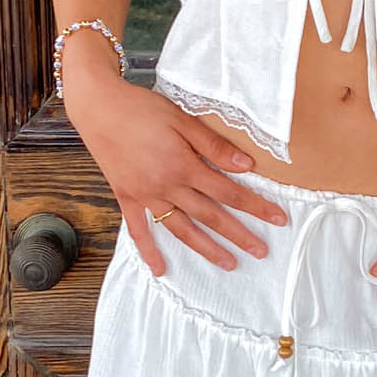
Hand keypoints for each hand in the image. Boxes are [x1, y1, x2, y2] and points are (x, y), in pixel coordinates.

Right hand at [65, 74, 288, 273]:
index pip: (228, 192)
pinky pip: (139, 230)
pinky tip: (161, 269)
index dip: (255, 206)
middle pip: (210, 215)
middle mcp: (166, 187)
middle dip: (238, 235)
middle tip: (261, 252)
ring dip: (206, 248)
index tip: (278, 219)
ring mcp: (145, 196)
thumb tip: (245, 167)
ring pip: (181, 229)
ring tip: (228, 264)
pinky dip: (149, 251)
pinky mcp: (126, 197)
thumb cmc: (141, 108)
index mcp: (183, 166)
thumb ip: (213, 145)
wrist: (98, 107)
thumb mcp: (182, 119)